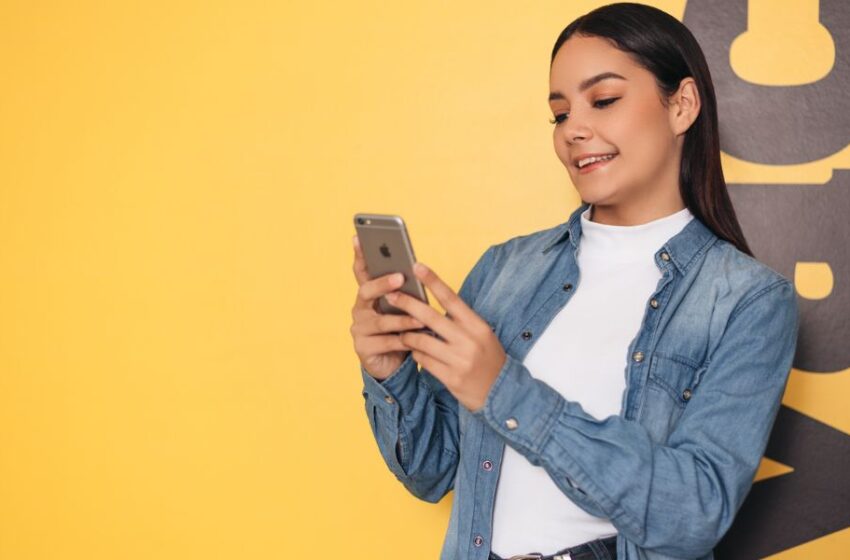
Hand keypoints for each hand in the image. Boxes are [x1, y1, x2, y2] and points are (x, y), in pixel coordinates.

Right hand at [350, 235, 426, 379]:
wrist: (392, 365)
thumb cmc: (401, 330)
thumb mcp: (403, 308)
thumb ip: (404, 291)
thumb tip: (416, 269)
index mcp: (367, 296)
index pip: (361, 272)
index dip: (359, 255)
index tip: (358, 238)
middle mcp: (359, 310)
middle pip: (366, 291)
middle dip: (383, 283)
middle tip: (400, 277)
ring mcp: (358, 329)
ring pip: (381, 321)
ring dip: (402, 319)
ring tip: (420, 317)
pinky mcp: (363, 349)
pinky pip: (385, 342)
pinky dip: (403, 340)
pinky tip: (417, 338)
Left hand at [386, 261, 505, 412]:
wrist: (501, 392)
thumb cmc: (488, 358)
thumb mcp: (481, 334)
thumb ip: (460, 321)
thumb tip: (432, 303)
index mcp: (477, 325)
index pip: (451, 298)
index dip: (433, 281)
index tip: (417, 267)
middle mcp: (468, 340)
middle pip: (430, 317)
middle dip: (407, 304)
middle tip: (391, 295)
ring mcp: (459, 360)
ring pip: (421, 340)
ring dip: (407, 334)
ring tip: (401, 331)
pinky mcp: (450, 377)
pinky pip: (423, 360)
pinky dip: (415, 353)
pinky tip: (414, 351)